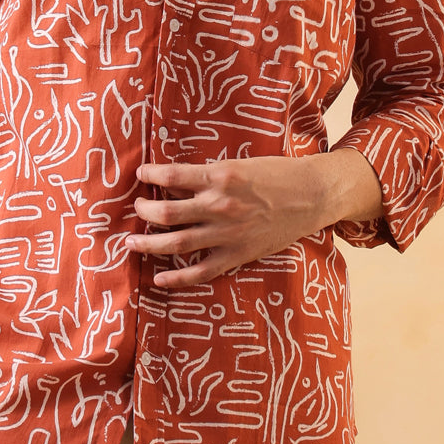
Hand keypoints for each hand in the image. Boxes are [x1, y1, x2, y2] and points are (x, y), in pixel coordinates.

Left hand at [126, 150, 382, 289]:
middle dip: (143, 211)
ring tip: (131, 243)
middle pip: (165, 213)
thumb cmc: (277, 174)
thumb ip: (208, 176)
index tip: (141, 174)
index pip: (171, 176)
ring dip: (148, 244)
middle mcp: (219, 206)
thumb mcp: (239, 164)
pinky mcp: (237, 255)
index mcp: (219, 177)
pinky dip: (176, 278)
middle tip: (137, 208)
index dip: (150, 175)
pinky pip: (200, 271)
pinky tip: (159, 278)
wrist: (312, 195)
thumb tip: (174, 184)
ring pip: (175, 243)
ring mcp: (227, 233)